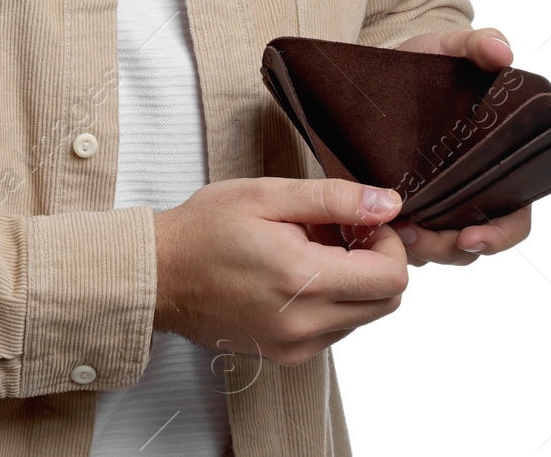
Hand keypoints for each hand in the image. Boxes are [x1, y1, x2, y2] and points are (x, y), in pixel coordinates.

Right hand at [152, 177, 409, 366]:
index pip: (391, 278)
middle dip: (375, 262)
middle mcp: (306, 324)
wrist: (159, 274)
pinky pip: (335, 329)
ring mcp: (296, 346)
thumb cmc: (205, 228)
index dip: (388, 243)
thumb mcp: (267, 194)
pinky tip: (294, 274)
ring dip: (352, 282)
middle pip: (385, 302)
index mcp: (303, 279)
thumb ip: (334, 199)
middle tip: (339, 232)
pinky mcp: (287, 355)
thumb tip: (387, 205)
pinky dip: (329, 300)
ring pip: (362, 316)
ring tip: (308, 250)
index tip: (362, 222)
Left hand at [388, 25, 532, 264]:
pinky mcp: (397, 208)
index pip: (512, 218)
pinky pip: (403, 242)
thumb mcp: (444, 49)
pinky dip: (393, 242)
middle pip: (474, 244)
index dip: (500, 234)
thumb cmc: (420, 67)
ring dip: (421, 249)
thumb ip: (474, 45)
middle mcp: (466, 195)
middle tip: (422, 239)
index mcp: (492, 167)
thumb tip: (504, 52)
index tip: (473, 237)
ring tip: (396, 232)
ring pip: (438, 250)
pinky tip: (375, 229)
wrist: (369, 74)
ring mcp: (431, 206)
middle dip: (452, 249)